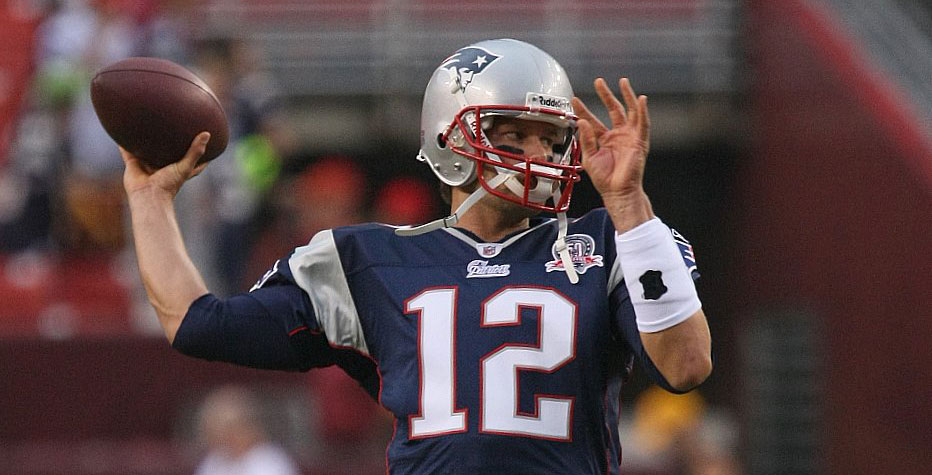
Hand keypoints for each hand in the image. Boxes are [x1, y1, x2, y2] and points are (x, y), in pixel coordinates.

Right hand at [120, 132, 210, 198]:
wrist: (148, 196)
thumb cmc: (169, 185)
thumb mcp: (185, 167)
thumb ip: (195, 151)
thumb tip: (207, 134)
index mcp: (176, 168)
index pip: (189, 158)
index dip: (195, 149)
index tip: (200, 137)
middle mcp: (161, 166)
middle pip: (165, 152)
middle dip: (167, 141)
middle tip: (170, 124)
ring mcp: (146, 165)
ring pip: (145, 150)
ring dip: (144, 140)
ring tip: (144, 123)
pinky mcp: (133, 165)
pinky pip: (126, 151)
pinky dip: (123, 143)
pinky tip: (121, 130)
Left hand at [572, 78, 653, 230]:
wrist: (617, 191)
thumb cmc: (605, 179)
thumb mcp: (589, 157)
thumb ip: (586, 139)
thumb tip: (582, 121)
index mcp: (604, 139)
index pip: (593, 119)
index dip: (584, 110)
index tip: (574, 100)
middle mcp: (618, 135)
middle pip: (613, 109)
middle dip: (606, 94)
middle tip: (599, 81)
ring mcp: (630, 136)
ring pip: (630, 111)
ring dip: (628, 96)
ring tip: (623, 82)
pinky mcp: (640, 141)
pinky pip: (643, 123)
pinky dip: (643, 111)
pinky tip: (641, 99)